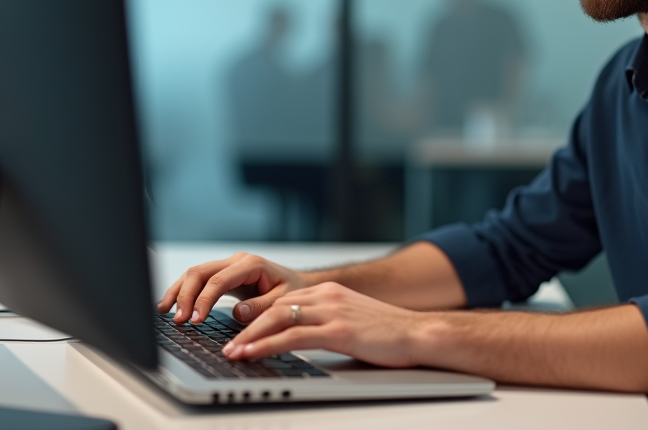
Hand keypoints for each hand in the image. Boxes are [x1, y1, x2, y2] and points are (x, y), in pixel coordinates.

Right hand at [157, 253, 311, 324]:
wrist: (297, 283)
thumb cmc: (292, 291)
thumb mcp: (283, 301)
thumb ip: (261, 307)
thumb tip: (238, 313)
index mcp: (251, 264)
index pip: (219, 280)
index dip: (204, 300)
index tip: (195, 320)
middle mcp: (236, 261)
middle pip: (200, 272)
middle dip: (186, 296)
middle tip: (179, 320)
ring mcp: (227, 266)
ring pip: (195, 273)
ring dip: (179, 292)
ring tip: (165, 312)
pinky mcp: (222, 274)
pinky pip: (198, 280)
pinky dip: (183, 291)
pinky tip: (172, 304)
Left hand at [223, 282, 424, 367]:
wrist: (420, 333)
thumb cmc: (389, 334)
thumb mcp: (352, 320)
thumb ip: (327, 323)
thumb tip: (301, 337)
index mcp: (329, 292)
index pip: (283, 301)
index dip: (257, 316)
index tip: (239, 331)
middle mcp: (327, 296)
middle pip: (274, 306)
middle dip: (247, 326)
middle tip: (227, 343)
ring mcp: (332, 311)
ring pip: (277, 319)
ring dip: (249, 337)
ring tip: (232, 352)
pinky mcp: (338, 330)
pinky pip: (292, 336)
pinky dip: (266, 345)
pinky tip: (252, 354)